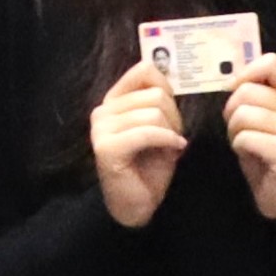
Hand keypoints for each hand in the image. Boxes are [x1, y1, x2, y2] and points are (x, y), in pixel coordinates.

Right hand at [88, 59, 185, 228]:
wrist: (138, 205)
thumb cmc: (150, 167)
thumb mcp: (159, 127)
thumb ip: (158, 102)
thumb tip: (169, 78)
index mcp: (114, 102)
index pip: (144, 70)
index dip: (167, 87)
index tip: (171, 112)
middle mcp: (102, 111)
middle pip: (155, 94)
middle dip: (174, 116)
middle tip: (174, 136)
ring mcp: (101, 129)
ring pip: (153, 112)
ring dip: (172, 130)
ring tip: (171, 146)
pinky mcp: (107, 148)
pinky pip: (148, 132)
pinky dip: (167, 141)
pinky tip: (174, 151)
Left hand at [220, 54, 275, 221]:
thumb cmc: (266, 154)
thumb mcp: (263, 118)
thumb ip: (255, 95)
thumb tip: (230, 77)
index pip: (271, 62)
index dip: (244, 73)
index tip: (234, 91)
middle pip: (247, 91)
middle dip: (231, 111)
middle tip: (239, 130)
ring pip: (243, 114)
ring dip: (234, 131)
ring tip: (246, 144)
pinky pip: (245, 137)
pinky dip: (238, 146)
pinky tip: (250, 156)